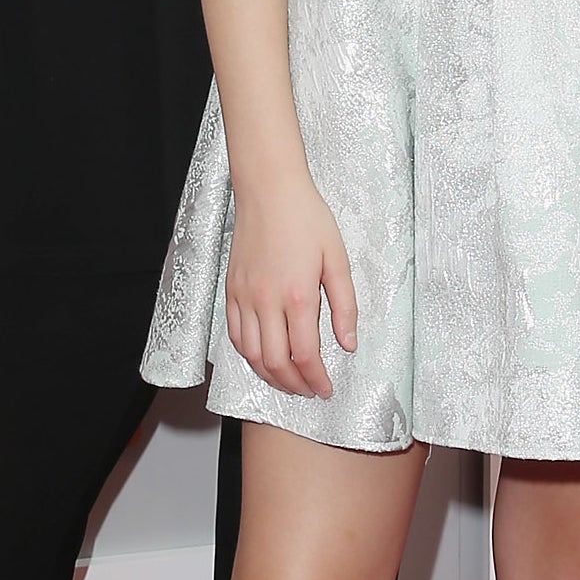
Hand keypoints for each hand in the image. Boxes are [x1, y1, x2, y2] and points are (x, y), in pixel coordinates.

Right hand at [224, 176, 358, 397]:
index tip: (326, 388)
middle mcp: (266, 301)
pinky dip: (248, 355)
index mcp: (297, 295)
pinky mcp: (230, 290)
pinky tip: (262, 357)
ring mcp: (244, 297)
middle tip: (309, 390)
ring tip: (288, 381)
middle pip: (275, 363)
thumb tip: (348, 343)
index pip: (305, 356)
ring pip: (250, 355)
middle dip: (294, 385)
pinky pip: (234, 334)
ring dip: (270, 375)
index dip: (316, 380)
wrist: (269, 189)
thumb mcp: (336, 258)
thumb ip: (344, 305)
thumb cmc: (306, 217)